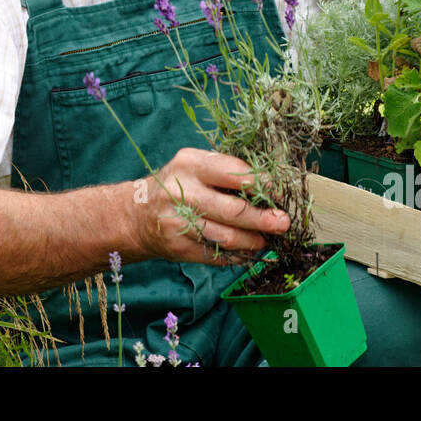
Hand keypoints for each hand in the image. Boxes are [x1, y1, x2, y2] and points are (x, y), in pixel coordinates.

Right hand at [132, 148, 289, 265]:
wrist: (138, 213)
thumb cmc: (178, 184)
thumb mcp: (195, 165)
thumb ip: (226, 172)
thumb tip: (270, 188)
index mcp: (190, 164)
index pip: (233, 173)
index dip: (261, 184)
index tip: (279, 192)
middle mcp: (182, 192)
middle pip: (232, 210)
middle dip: (263, 219)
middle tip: (283, 223)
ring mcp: (178, 222)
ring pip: (226, 237)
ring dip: (252, 241)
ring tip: (265, 240)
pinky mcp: (178, 247)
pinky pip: (216, 255)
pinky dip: (237, 256)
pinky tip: (247, 252)